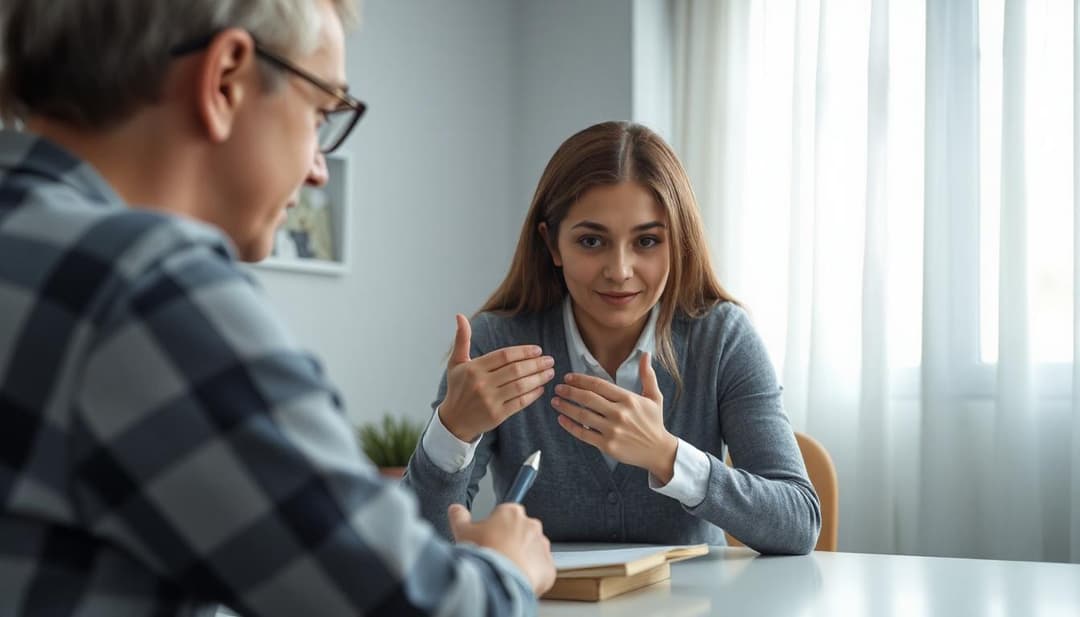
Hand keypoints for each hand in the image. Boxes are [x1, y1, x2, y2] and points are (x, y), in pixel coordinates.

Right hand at [439, 314, 555, 441]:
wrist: (454, 420)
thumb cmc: (458, 388)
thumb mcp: (456, 363)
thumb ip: (462, 339)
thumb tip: (460, 316)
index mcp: (473, 368)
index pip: (504, 356)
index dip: (523, 352)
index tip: (538, 350)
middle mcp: (481, 384)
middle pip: (515, 370)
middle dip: (536, 364)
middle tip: (550, 360)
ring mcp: (490, 400)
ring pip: (520, 386)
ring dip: (538, 378)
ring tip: (550, 372)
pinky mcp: (497, 415)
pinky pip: (520, 403)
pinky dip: (533, 395)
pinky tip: (541, 388)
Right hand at [448, 503, 554, 595]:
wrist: (498, 579)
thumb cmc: (483, 554)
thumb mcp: (462, 531)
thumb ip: (459, 517)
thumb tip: (455, 509)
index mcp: (512, 513)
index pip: (506, 515)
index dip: (496, 528)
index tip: (489, 538)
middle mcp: (531, 526)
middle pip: (521, 532)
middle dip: (511, 542)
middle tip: (496, 556)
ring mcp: (542, 547)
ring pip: (532, 551)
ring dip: (522, 559)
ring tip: (505, 570)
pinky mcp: (548, 568)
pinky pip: (540, 570)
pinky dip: (531, 575)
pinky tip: (515, 580)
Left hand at [552, 352, 677, 482]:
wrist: (659, 451)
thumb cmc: (654, 422)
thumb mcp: (654, 397)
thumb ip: (647, 375)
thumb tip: (646, 354)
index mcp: (629, 399)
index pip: (599, 385)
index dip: (581, 379)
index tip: (568, 377)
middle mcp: (620, 413)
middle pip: (588, 398)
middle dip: (569, 391)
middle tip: (558, 387)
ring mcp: (612, 430)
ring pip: (582, 416)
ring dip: (566, 407)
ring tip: (555, 401)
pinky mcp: (607, 445)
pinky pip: (583, 434)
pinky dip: (570, 426)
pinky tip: (561, 418)